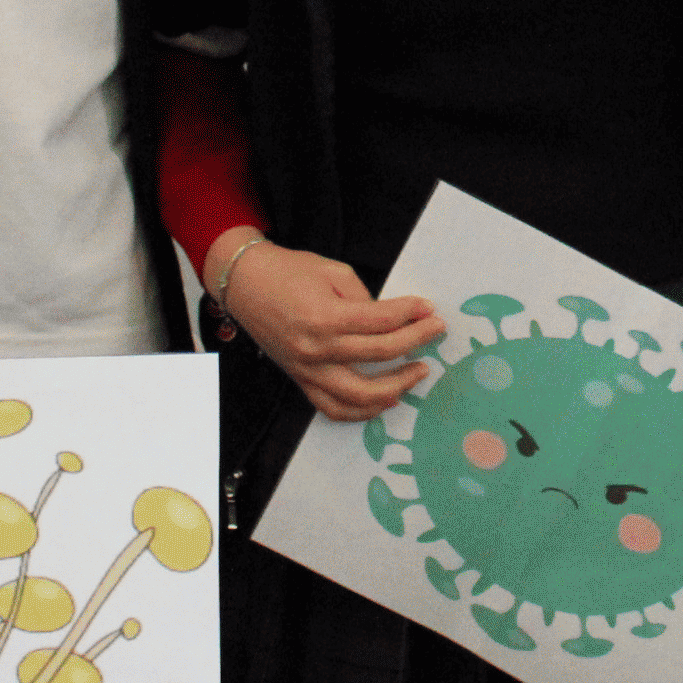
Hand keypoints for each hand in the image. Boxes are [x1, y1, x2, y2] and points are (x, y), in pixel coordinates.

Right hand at [214, 233, 444, 420]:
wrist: (245, 284)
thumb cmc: (288, 272)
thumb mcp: (332, 270)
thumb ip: (364, 297)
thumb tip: (393, 319)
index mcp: (324, 316)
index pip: (382, 321)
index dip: (412, 313)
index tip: (429, 308)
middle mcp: (316, 349)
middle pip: (379, 354)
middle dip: (416, 341)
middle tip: (436, 330)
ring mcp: (307, 370)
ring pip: (359, 395)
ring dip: (396, 386)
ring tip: (418, 372)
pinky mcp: (301, 381)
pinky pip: (333, 409)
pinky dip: (361, 411)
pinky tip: (385, 400)